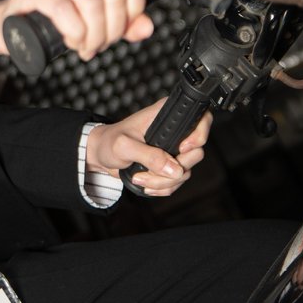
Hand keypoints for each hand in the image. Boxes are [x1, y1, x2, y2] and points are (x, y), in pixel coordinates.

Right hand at [0, 0, 153, 60]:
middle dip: (112, 28)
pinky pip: (66, 11)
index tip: (125, 26)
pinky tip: (72, 40)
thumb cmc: (57, 14)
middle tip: (102, 43)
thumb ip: (127, 20)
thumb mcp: (98, 15)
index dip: (134, 8)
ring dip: (94, 35)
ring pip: (92, 4)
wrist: (16, 22)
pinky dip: (75, 33)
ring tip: (87, 45)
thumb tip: (146, 26)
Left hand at [85, 97, 212, 196]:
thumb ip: (149, 156)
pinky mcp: (169, 166)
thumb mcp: (124, 146)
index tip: (181, 149)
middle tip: (151, 170)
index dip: (198, 136)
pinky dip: (161, 188)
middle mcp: (174, 131)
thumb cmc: (109, 142)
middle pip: (196, 152)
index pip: (201, 119)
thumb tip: (173, 169)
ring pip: (185, 172)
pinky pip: (176, 182)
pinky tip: (145, 182)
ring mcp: (173, 150)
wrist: (101, 156)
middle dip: (174, 168)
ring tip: (140, 177)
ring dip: (162, 181)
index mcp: (166, 115)